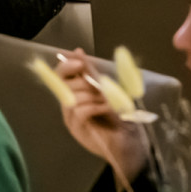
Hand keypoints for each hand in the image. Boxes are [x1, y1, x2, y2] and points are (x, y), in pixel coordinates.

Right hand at [54, 49, 148, 180]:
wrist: (130, 140)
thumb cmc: (119, 114)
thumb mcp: (107, 88)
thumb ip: (91, 72)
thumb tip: (78, 51)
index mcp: (74, 92)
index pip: (60, 75)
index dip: (66, 65)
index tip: (79, 62)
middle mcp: (69, 104)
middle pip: (63, 84)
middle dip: (84, 82)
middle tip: (100, 89)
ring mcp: (71, 118)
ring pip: (71, 97)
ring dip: (92, 96)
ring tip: (107, 102)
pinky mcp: (76, 130)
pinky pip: (79, 111)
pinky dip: (94, 106)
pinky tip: (105, 108)